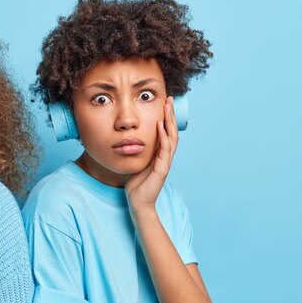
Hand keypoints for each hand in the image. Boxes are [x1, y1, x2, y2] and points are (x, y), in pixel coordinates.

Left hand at [125, 97, 178, 217]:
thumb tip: (129, 139)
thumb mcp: (136, 163)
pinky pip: (164, 151)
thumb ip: (137, 152)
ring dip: (169, 122)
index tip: (164, 103)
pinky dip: (163, 137)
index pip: (166, 132)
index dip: (166, 118)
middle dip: (171, 115)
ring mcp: (165, 163)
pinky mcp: (162, 170)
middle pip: (172, 131)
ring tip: (167, 108)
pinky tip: (160, 126)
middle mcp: (165, 157)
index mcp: (160, 155)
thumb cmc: (136, 185)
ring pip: (171, 138)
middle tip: (170, 99)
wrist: (138, 203)